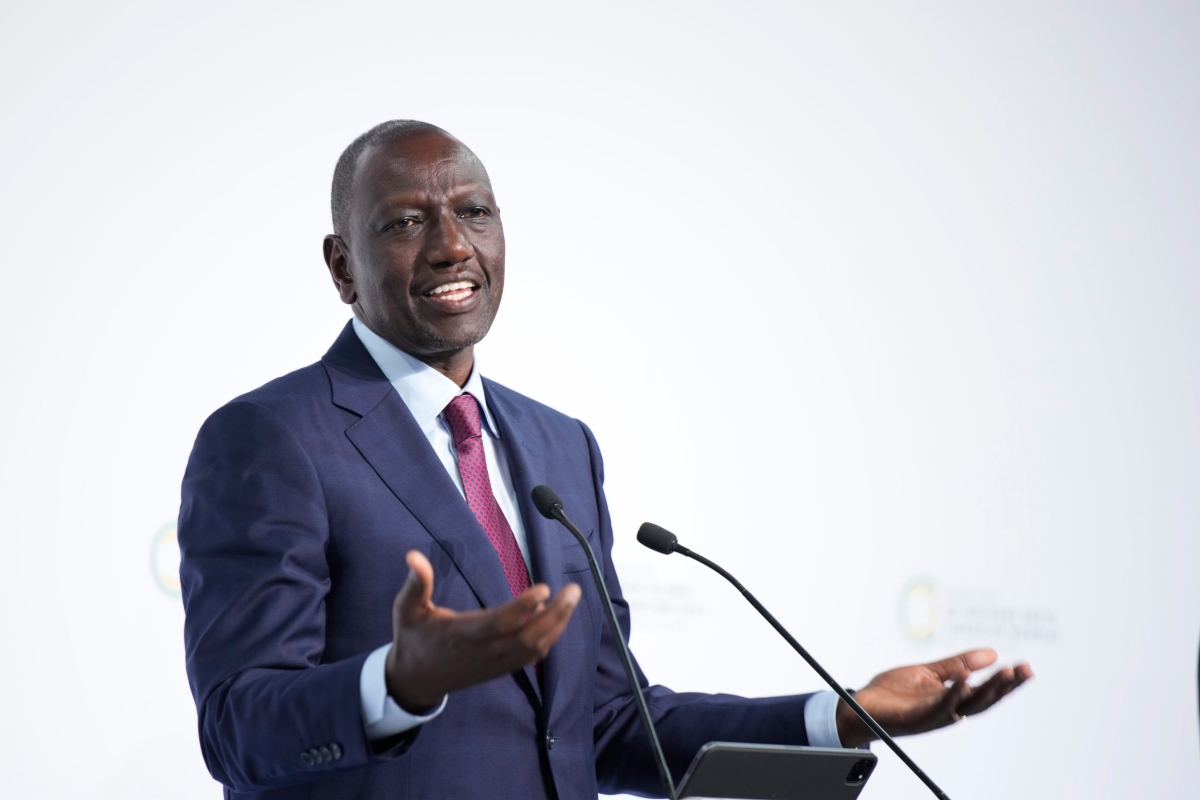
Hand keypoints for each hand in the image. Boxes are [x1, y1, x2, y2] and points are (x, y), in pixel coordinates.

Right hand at [384, 550, 581, 711]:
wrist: (416, 681)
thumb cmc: (413, 639)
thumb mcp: (406, 610)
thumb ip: (416, 584)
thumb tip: (413, 556)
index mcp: (462, 635)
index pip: (499, 623)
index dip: (524, 608)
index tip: (545, 588)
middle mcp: (484, 652)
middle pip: (528, 638)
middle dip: (555, 615)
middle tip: (574, 590)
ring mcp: (496, 663)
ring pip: (535, 648)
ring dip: (557, 624)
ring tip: (571, 599)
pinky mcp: (502, 668)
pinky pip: (532, 656)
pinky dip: (550, 637)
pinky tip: (557, 616)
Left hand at [835, 649, 1032, 746]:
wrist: (861, 706)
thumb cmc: (893, 692)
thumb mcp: (928, 672)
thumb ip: (957, 664)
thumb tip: (992, 653)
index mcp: (952, 699)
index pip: (985, 690)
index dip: (1006, 681)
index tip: (1026, 667)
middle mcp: (948, 710)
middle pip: (984, 700)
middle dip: (1006, 686)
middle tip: (1025, 670)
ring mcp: (934, 715)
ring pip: (967, 705)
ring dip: (988, 689)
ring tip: (1005, 672)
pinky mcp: (916, 718)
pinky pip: (939, 707)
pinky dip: (953, 694)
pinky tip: (965, 680)